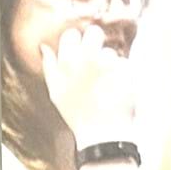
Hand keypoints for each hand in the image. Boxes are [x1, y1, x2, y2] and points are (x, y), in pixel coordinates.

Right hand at [42, 19, 139, 147]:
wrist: (102, 137)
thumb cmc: (77, 115)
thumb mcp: (56, 93)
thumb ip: (49, 67)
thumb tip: (44, 46)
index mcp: (68, 62)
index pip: (72, 35)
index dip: (77, 44)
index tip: (80, 57)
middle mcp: (87, 59)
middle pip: (94, 32)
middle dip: (96, 43)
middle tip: (97, 62)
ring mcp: (109, 65)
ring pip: (111, 52)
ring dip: (111, 64)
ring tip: (108, 86)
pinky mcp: (126, 72)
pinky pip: (126, 64)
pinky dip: (124, 76)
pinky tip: (119, 91)